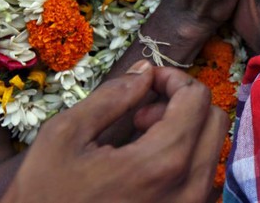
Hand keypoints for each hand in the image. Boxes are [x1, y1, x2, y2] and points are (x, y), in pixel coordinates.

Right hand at [1, 61, 227, 202]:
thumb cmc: (44, 196)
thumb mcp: (64, 136)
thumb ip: (112, 96)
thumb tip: (146, 70)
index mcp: (162, 162)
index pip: (197, 98)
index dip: (174, 78)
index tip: (149, 81)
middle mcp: (189, 188)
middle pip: (214, 119)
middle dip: (183, 103)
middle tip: (143, 112)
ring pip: (213, 147)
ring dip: (186, 130)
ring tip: (141, 138)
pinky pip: (204, 175)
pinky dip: (187, 156)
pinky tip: (149, 163)